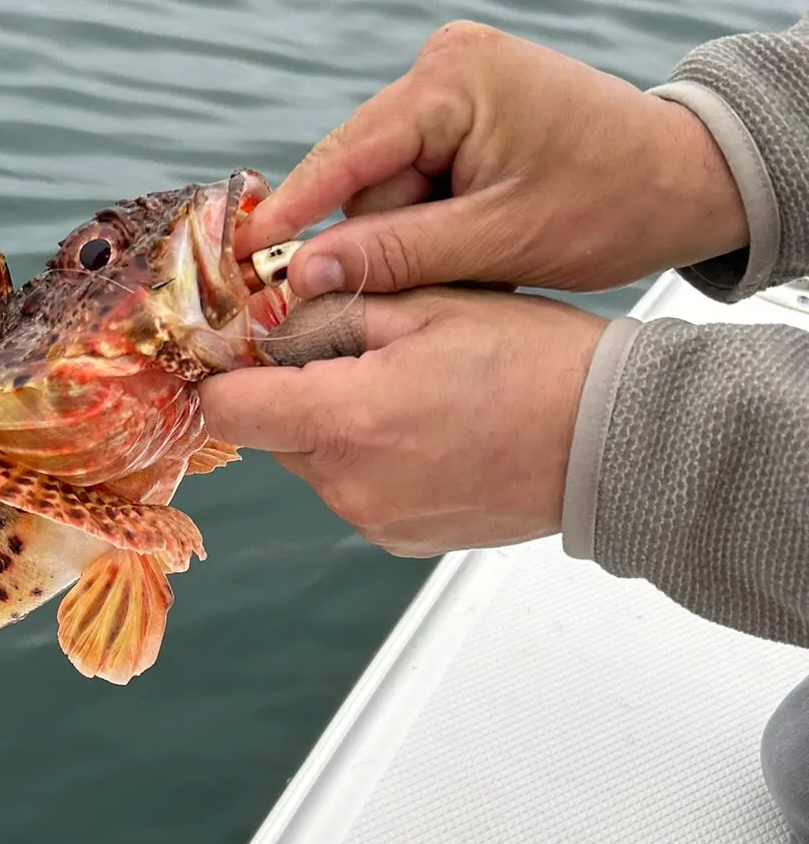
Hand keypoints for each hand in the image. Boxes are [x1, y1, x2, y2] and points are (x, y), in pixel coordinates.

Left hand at [197, 287, 607, 556]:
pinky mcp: (400, 538)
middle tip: (364, 354)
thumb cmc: (535, 365)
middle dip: (297, 392)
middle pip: (272, 435)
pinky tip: (430, 431)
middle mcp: (348, 484)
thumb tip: (269, 317)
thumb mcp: (427, 305)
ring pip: (313, 462)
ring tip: (411, 392)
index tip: (249, 349)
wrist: (615, 443)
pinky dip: (373, 460)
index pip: (228, 410)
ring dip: (337, 426)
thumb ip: (331, 310)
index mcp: (344, 420)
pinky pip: (355, 491)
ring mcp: (374, 519)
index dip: (228, 375)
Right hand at [235, 21, 747, 298]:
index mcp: (454, 80)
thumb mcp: (500, 239)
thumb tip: (305, 273)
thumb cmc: (612, 202)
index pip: (349, 153)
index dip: (293, 208)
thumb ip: (396, 254)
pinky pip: (412, 178)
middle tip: (441, 276)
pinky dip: (431, 219)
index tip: (241, 254)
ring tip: (479, 253)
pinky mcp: (459, 110)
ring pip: (386, 186)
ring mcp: (450, 85)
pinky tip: (474, 236)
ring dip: (413, 234)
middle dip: (385, 236)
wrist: (684, 177)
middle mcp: (443, 67)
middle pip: (365, 177)